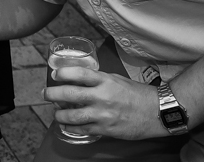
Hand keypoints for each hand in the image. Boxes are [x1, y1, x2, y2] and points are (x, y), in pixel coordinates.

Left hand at [45, 66, 166, 140]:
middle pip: (70, 94)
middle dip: (52, 93)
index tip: (55, 74)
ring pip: (72, 115)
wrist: (158, 113)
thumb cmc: (138, 94)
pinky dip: (71, 127)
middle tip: (46, 93)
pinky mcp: (106, 129)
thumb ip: (99, 80)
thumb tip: (82, 79)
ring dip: (59, 114)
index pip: (79, 74)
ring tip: (56, 112)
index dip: (63, 73)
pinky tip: (66, 125)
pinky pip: (83, 129)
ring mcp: (103, 115)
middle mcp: (102, 97)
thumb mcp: (117, 80)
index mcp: (105, 81)